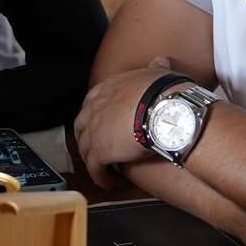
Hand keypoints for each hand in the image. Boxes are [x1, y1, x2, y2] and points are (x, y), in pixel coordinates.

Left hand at [73, 57, 176, 189]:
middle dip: (86, 138)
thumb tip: (160, 62)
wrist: (162, 109)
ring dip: (92, 160)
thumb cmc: (164, 92)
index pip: (91, 101)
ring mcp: (95, 129)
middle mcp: (96, 107)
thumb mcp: (159, 74)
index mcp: (108, 88)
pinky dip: (99, 176)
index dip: (92, 114)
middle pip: (82, 125)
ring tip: (102, 170)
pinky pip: (94, 167)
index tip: (97, 123)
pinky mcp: (100, 150)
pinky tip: (107, 183)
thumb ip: (155, 70)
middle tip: (95, 149)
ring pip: (85, 148)